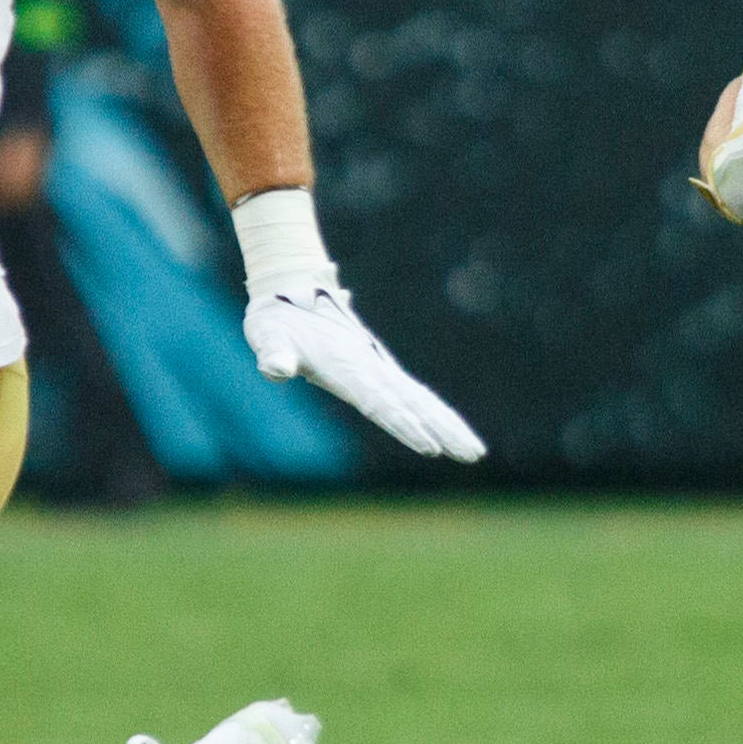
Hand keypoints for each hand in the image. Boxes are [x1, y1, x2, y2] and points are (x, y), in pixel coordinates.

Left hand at [243, 278, 485, 459]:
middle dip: (445, 429)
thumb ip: (273, 353)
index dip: (403, 424)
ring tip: (476, 453)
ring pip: (422, 400)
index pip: (379, 402)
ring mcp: (378, 368)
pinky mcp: (378, 371)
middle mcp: (370, 367)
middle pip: (415, 403)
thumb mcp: (267, 335)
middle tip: (474, 455)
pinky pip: (413, 396)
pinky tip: (451, 432)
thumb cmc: (276, 318)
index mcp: (346, 365)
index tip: (427, 447)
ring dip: (449, 425)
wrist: (293, 288)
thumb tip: (276, 369)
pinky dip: (436, 415)